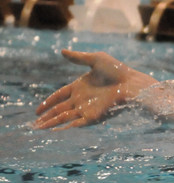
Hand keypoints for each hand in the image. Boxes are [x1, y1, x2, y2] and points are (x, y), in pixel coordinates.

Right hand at [35, 50, 157, 129]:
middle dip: (46, 117)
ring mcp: (86, 108)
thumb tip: (62, 51)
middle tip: (33, 124)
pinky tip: (54, 131)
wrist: (131, 83)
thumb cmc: (117, 70)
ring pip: (63, 117)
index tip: (37, 110)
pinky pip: (75, 123)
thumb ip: (78, 57)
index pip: (59, 96)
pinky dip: (64, 127)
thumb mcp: (96, 59)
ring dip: (51, 123)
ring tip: (38, 129)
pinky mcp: (93, 116)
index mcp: (79, 86)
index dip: (48, 102)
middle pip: (58, 109)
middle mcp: (81, 99)